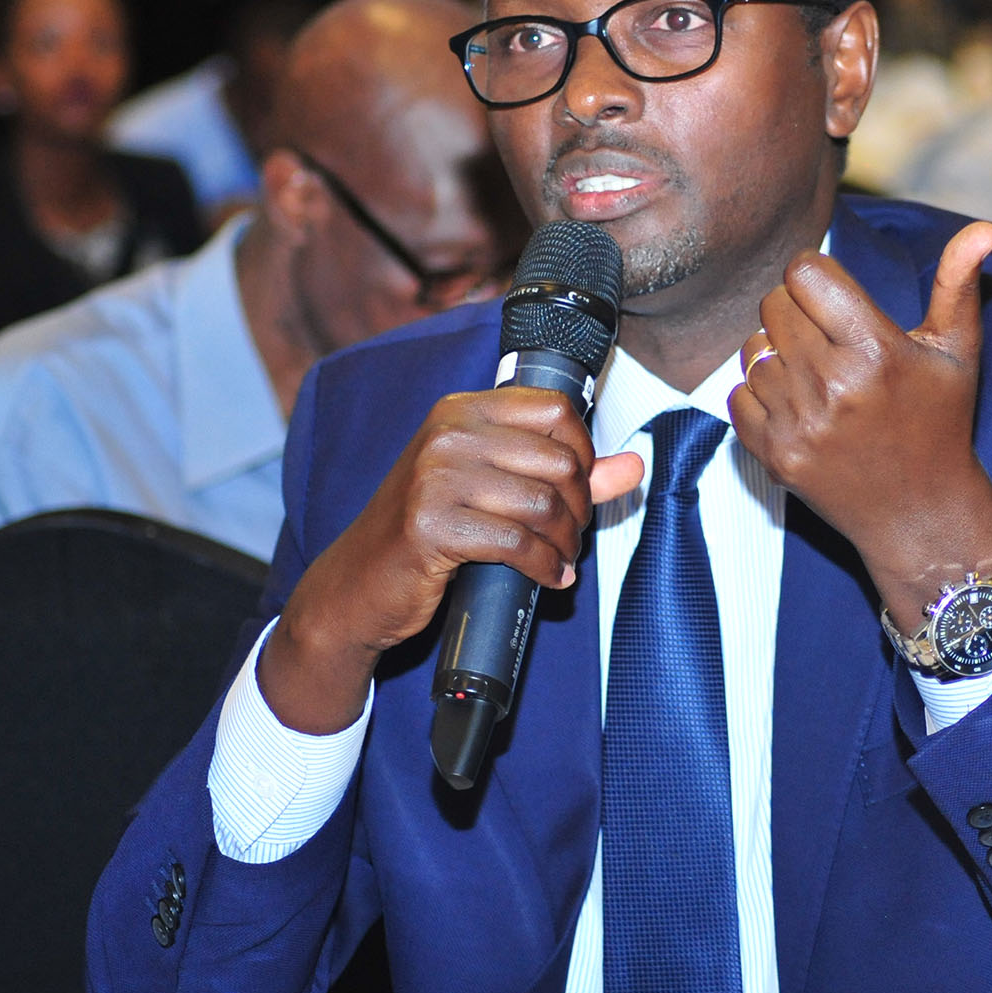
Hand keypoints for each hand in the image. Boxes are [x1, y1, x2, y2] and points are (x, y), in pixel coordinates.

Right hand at [258, 387, 642, 734]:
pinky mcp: (431, 526)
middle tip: (572, 534)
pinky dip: (544, 567)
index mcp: (462, 409)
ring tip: (561, 558)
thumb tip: (634, 466)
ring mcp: (435, 478)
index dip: (585, 451)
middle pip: (557, 459)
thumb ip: (563, 474)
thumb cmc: (428, 530)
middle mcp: (447, 433)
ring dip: (566, 542)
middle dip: (580, 506)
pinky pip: (517, 544)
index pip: (555, 408)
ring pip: (542, 504)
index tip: (582, 487)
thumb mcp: (491, 489)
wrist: (357, 584)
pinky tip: (548, 578)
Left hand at [729, 221, 991, 631]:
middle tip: (829, 338)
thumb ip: (959, 283)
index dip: (816, 277)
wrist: (921, 515)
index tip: (834, 298)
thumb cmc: (941, 421)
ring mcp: (798, 424)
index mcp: (875, 350)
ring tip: (817, 374)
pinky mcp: (772, 454)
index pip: (804, 272)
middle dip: (797, 311)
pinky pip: (737, 394)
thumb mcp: (957, 351)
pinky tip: (799, 407)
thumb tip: (984, 229)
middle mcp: (832, 385)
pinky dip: (761, 394)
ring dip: (778, 353)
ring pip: (752, 348)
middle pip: (773, 304)